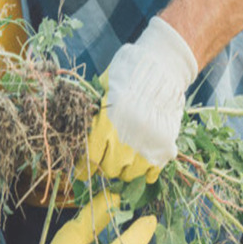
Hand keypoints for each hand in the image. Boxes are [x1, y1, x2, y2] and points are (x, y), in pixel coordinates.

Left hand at [76, 16, 197, 183]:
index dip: (84, 169)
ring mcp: (146, 147)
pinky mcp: (165, 148)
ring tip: (123, 159)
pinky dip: (145, 172)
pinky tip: (141, 163)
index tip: (82, 171)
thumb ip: (93, 113)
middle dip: (104, 166)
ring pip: (129, 175)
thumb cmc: (128, 74)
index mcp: (106, 125)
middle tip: (105, 159)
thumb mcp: (103, 90)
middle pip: (108, 170)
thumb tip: (78, 132)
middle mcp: (125, 141)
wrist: (163, 69)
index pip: (89, 159)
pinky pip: (151, 173)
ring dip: (123, 169)